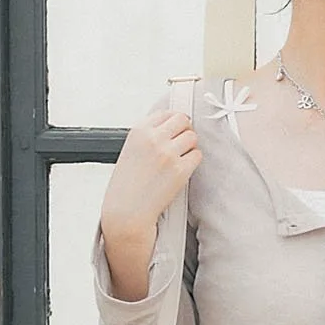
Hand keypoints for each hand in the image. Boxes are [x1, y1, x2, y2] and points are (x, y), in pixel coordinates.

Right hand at [100, 108, 201, 245]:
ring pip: (193, 137)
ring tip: (180, 158)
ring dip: (190, 146)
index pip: (166, 113)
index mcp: (139, 131)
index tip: (175, 129)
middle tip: (181, 142)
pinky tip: (182, 169)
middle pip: (183, 120)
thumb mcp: (130, 150)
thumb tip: (170, 127)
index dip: (173, 122)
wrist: (127, 211)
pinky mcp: (181, 170)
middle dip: (185, 130)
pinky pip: (197, 156)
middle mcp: (154, 139)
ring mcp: (169, 154)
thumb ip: (148, 136)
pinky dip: (193, 161)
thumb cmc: (127, 185)